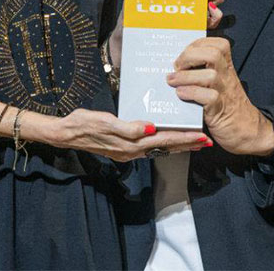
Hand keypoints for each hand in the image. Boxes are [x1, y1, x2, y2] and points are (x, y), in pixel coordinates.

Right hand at [48, 109, 211, 161]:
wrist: (66, 133)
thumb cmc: (84, 124)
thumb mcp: (105, 122)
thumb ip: (127, 127)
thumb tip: (150, 129)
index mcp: (131, 144)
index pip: (164, 141)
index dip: (184, 139)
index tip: (202, 137)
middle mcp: (133, 150)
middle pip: (166, 147)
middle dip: (187, 144)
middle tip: (207, 141)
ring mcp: (128, 150)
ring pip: (159, 148)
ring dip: (178, 144)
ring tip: (194, 141)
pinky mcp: (124, 146)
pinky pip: (150, 146)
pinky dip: (163, 142)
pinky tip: (167, 138)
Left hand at [167, 37, 273, 155]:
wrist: (250, 132)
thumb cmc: (228, 107)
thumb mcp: (219, 84)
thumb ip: (204, 72)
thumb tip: (176, 65)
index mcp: (226, 68)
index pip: (218, 44)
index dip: (198, 43)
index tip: (185, 53)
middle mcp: (227, 77)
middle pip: (213, 54)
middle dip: (190, 56)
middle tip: (177, 67)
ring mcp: (225, 93)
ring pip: (209, 75)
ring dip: (186, 77)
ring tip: (173, 81)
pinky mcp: (220, 110)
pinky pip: (208, 97)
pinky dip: (191, 93)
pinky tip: (181, 94)